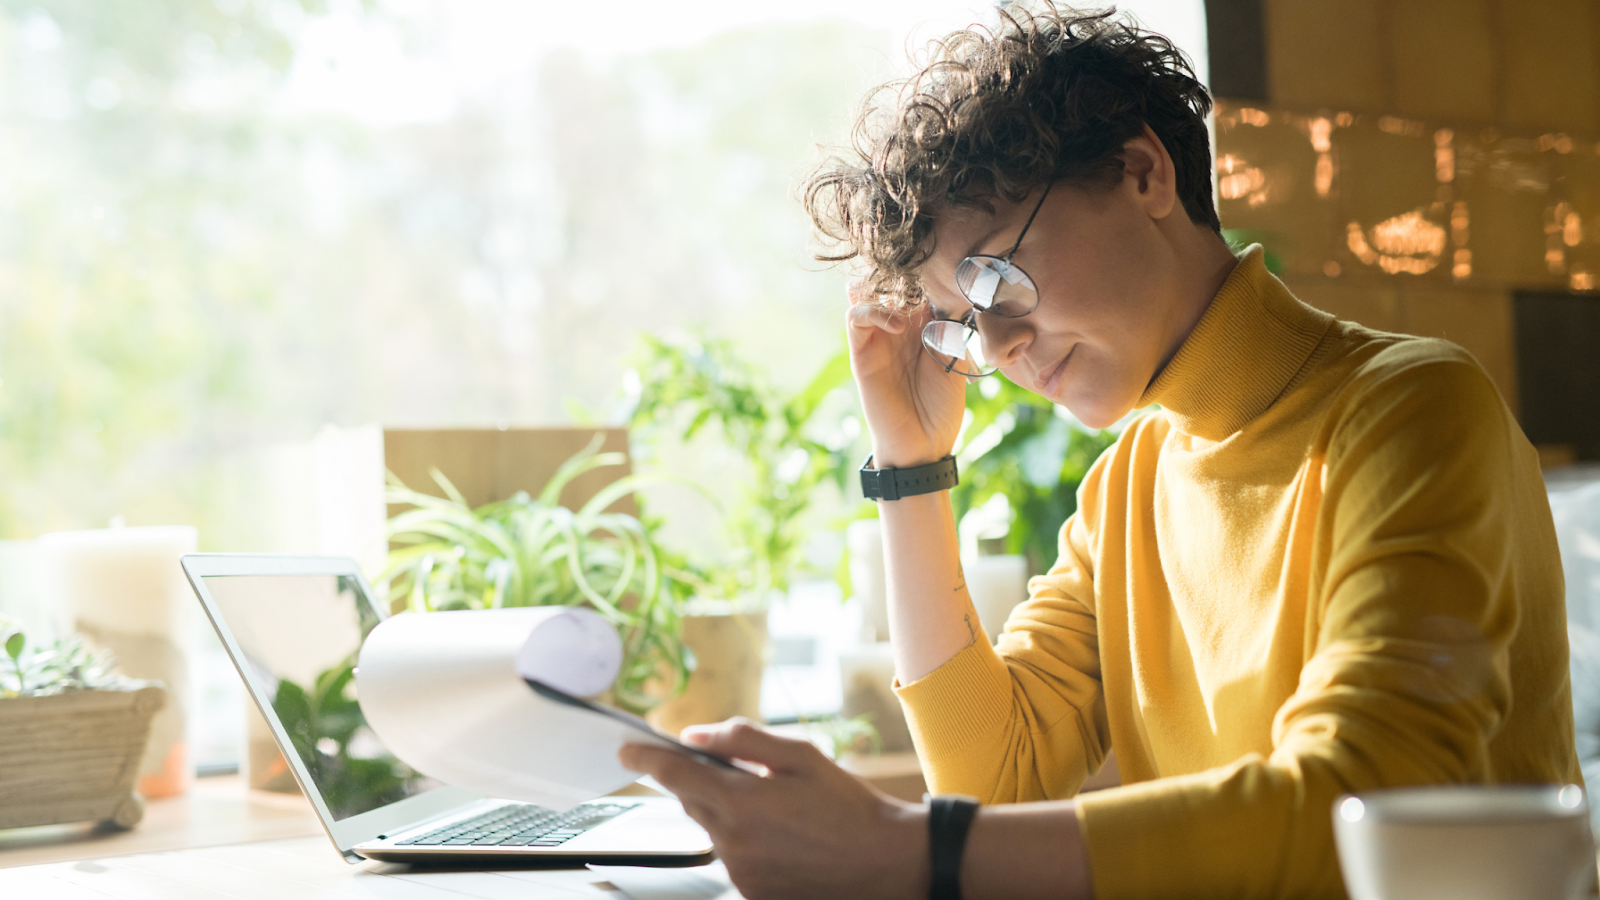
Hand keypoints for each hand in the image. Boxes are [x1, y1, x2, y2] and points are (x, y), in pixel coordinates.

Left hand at [618, 718, 927, 899]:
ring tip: (779, 809)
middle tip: (737, 771)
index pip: (674, 775)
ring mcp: (740, 874)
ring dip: (729, 812)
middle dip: (700, 780)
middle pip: (691, 801)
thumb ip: (741, 741)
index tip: (627, 749)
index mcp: (740, 802)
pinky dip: (745, 840)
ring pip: (713, 830)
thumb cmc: (848, 806)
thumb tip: (693, 735)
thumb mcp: (800, 756)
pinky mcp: (753, 893)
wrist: (885, 863)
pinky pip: (733, 857)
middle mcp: (731, 843)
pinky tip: (784, 836)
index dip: (645, 759)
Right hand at [846, 284, 968, 468]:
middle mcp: (898, 327)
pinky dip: (875, 312)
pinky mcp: (861, 354)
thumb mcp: (954, 362)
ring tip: (908, 303)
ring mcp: (878, 339)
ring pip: (866, 292)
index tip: (944, 266)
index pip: (917, 285)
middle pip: (889, 282)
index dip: (925, 273)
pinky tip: (899, 325)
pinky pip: (856, 318)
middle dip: (901, 273)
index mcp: (923, 326)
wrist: (923, 446)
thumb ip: (948, 330)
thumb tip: (949, 298)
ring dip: (884, 289)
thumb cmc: (942, 409)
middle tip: (918, 274)